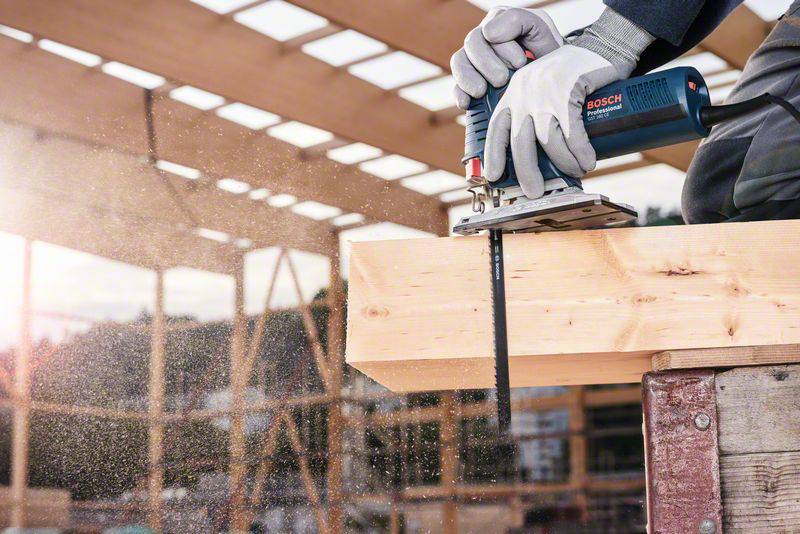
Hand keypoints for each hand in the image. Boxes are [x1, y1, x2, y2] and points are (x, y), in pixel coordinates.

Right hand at [450, 7, 563, 109]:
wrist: (550, 79)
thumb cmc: (545, 52)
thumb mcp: (539, 30)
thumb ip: (517, 20)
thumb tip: (488, 33)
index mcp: (498, 22)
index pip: (489, 30)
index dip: (502, 48)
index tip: (519, 63)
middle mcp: (483, 39)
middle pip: (472, 44)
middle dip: (486, 64)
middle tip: (502, 79)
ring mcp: (473, 61)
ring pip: (459, 62)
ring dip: (469, 78)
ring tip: (481, 91)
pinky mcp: (469, 83)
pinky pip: (456, 86)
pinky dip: (459, 94)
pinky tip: (466, 102)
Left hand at [484, 45, 621, 198]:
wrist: (602, 47)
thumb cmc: (573, 76)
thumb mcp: (543, 92)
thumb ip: (534, 117)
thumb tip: (536, 157)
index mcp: (514, 94)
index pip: (497, 128)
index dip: (494, 154)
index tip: (493, 176)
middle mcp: (524, 92)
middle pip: (520, 141)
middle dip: (527, 171)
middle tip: (535, 191)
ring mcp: (544, 91)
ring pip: (548, 140)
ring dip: (564, 162)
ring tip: (576, 170)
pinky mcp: (567, 90)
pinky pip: (571, 132)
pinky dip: (580, 151)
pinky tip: (587, 160)